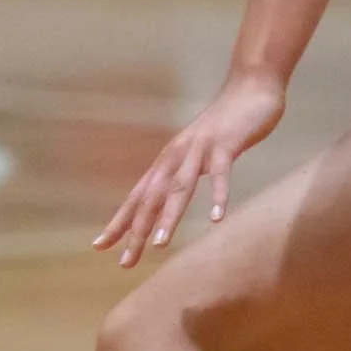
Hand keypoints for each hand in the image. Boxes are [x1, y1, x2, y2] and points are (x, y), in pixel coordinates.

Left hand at [94, 72, 285, 267]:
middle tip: (125, 261)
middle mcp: (174, 157)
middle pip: (150, 198)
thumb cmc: (223, 127)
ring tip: (159, 244)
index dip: (119, 222)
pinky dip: (217, 195)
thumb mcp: (195, 155)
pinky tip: (217, 218)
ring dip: (168, 217)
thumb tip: (166, 202)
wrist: (250, 88)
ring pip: (179, 187)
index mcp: (166, 162)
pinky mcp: (225, 145)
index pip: (136, 197)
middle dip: (137, 231)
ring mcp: (198, 150)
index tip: (100, 246)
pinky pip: (220, 173)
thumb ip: (182, 176)